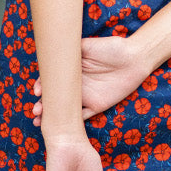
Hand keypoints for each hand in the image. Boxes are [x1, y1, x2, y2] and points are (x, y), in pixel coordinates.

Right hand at [32, 36, 149, 124]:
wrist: (134, 58)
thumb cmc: (111, 48)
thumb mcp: (87, 45)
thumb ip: (71, 50)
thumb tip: (52, 52)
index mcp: (73, 71)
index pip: (53, 81)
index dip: (43, 86)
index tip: (37, 90)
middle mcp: (77, 85)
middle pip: (56, 97)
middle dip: (43, 104)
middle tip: (36, 111)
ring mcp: (86, 96)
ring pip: (65, 109)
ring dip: (53, 116)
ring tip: (41, 121)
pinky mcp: (97, 106)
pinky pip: (82, 117)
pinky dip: (71, 122)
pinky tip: (61, 125)